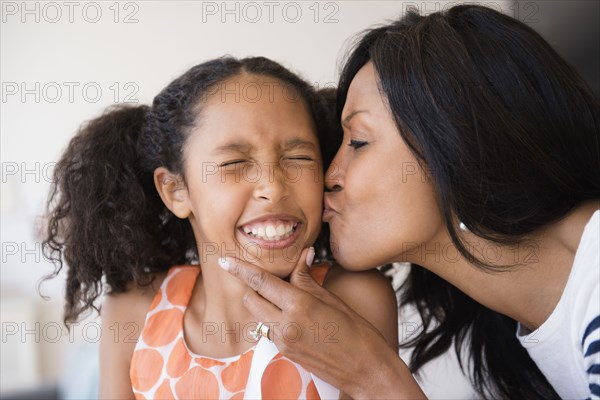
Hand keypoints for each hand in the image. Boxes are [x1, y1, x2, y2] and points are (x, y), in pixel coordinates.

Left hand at [218, 248, 425, 398]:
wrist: (366, 369)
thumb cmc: (357, 331)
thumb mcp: (332, 299)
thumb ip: (308, 278)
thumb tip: (303, 255)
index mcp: (299, 304)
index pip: (261, 281)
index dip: (240, 269)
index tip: (224, 260)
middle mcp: (286, 324)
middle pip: (251, 299)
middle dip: (253, 286)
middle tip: (269, 279)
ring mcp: (283, 341)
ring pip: (258, 315)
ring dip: (262, 303)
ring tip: (284, 298)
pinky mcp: (285, 353)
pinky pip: (269, 330)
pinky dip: (273, 318)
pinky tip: (292, 317)